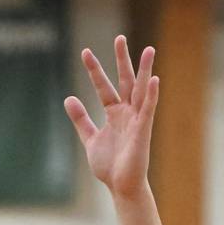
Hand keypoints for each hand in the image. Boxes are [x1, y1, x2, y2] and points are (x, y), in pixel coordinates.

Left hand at [64, 35, 158, 197]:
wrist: (120, 186)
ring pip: (140, 90)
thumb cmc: (109, 165)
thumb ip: (81, 119)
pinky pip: (149, 110)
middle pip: (124, 81)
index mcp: (114, 114)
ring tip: (148, 50)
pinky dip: (151, 95)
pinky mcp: (143, 131)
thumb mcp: (90, 139)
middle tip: (119, 38)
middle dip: (121, 61)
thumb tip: (69, 98)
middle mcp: (127, 113)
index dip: (95, 71)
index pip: (103, 87)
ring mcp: (136, 120)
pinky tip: (154, 80)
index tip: (85, 53)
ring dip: (144, 71)